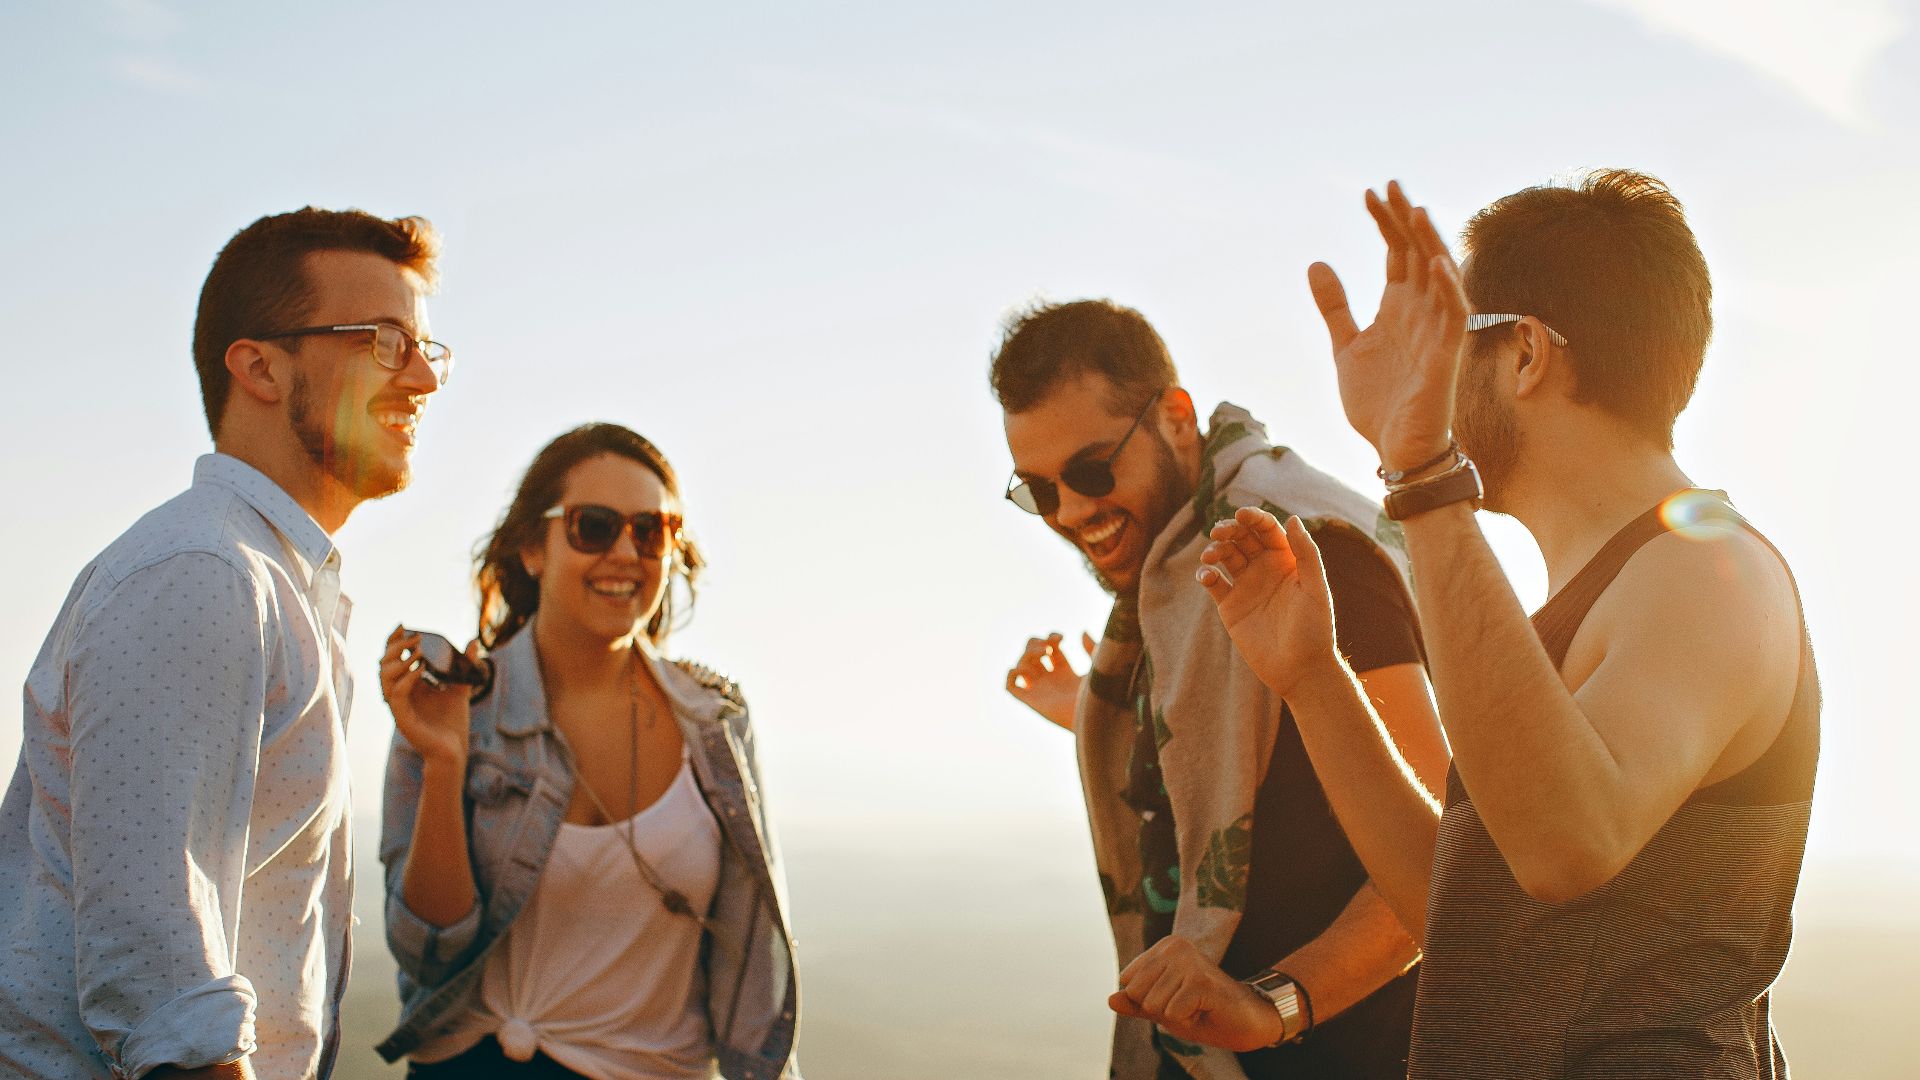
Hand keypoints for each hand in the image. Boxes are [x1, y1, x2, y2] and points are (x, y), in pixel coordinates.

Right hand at [380, 626, 475, 764]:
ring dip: (399, 661)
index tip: (403, 625)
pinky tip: (420, 670)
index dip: (394, 641)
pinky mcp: (402, 718)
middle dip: (396, 647)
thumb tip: (474, 641)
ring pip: (384, 678)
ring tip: (419, 652)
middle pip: (384, 664)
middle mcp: (399, 693)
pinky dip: (406, 680)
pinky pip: (395, 695)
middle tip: (416, 638)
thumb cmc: (452, 722)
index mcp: (408, 685)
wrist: (454, 749)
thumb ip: (465, 665)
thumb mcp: (461, 686)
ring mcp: (398, 706)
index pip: (393, 658)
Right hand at [1005, 632, 1093, 730]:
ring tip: (1044, 653)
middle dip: (1036, 643)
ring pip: (1021, 665)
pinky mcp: (1031, 701)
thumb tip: (1081, 632)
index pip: (1050, 649)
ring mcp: (1039, 690)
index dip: (1051, 638)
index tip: (1061, 638)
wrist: (1094, 717)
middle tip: (1048, 646)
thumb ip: (1092, 648)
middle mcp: (1050, 680)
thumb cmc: (1100, 696)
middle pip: (1032, 654)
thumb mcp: (1098, 666)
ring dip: (1027, 653)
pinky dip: (1012, 674)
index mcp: (1065, 672)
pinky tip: (1027, 668)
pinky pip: (1011, 686)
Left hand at [1108, 935, 1283, 1052]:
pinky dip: (1188, 1022)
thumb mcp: (1163, 1009)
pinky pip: (1172, 1014)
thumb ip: (1136, 1004)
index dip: (1149, 1002)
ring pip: (1153, 1005)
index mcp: (1163, 948)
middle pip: (1137, 994)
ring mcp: (1189, 962)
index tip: (1176, 998)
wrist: (1246, 1021)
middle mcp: (1174, 947)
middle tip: (1188, 1004)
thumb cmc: (1204, 1012)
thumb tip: (1110, 999)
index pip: (1128, 984)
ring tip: (1197, 1007)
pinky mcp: (1201, 980)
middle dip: (1160, 1010)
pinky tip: (1205, 1011)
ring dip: (1175, 1016)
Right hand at [1196, 510, 1339, 698]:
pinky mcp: (1230, 606)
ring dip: (1215, 549)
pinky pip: (1213, 583)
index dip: (1254, 518)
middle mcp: (1265, 569)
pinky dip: (1206, 575)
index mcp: (1287, 560)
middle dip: (1229, 529)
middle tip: (1219, 532)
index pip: (1267, 529)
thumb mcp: (1316, 589)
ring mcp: (1246, 586)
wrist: (1300, 670)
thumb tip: (1293, 518)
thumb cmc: (1315, 630)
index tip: (1241, 515)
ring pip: (1225, 556)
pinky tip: (1207, 576)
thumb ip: (1306, 553)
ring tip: (1210, 555)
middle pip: (1242, 537)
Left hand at [1309, 180, 1469, 470]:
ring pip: (1439, 277)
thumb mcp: (1346, 347)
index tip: (1368, 193)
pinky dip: (1449, 289)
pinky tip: (1437, 264)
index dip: (1385, 223)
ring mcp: (1436, 331)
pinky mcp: (1446, 357)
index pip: (1397, 253)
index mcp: (1399, 307)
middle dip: (1404, 220)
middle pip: (1418, 254)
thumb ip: (1335, 307)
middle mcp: (1421, 312)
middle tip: (1389, 185)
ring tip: (1413, 211)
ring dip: (1428, 244)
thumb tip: (1316, 263)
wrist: (1397, 450)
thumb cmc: (1379, 402)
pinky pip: (1455, 317)